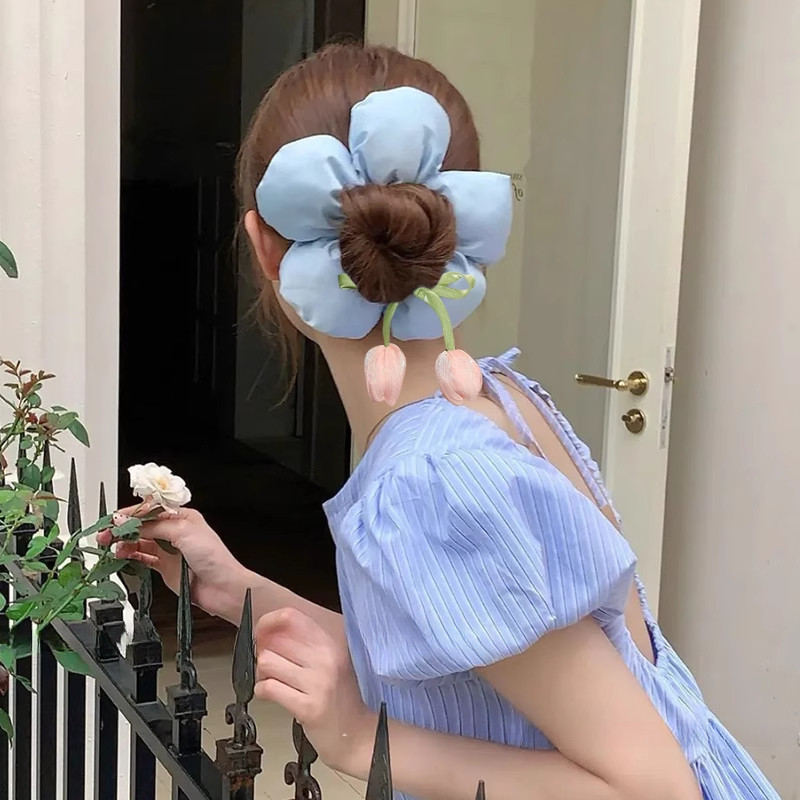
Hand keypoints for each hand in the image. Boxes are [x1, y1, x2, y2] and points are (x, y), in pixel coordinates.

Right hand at [97, 507, 249, 623]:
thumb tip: (128, 521)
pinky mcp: (165, 566)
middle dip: (122, 528)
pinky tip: (119, 555)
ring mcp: (169, 549)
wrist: (222, 587)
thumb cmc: (214, 557)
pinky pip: (142, 557)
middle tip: (104, 534)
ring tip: (109, 546)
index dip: (131, 514)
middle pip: (142, 526)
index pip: (151, 510)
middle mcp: (175, 531)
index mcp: (182, 516)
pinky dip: (130, 556)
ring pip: (139, 541)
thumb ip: (154, 526)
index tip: (114, 519)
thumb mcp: (183, 532)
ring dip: (123, 542)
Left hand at [255, 607, 374, 774]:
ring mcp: (318, 683)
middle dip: (264, 652)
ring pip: (267, 662)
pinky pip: (270, 688)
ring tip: (273, 681)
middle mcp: (326, 659)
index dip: (270, 622)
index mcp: (330, 644)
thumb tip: (270, 631)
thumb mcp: (330, 662)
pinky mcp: (307, 707)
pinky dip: (263, 691)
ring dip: (263, 673)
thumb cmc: (340, 698)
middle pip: (275, 640)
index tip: (263, 634)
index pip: (292, 616)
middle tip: (270, 666)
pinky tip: (271, 695)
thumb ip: (306, 645)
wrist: (357, 734)